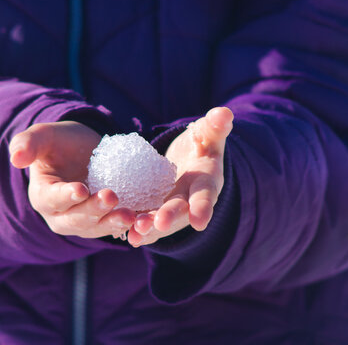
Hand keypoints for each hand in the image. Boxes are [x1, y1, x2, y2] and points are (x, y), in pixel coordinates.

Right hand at [9, 121, 134, 238]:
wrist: (86, 151)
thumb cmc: (61, 143)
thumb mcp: (45, 136)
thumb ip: (28, 143)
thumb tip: (16, 159)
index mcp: (43, 196)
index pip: (51, 199)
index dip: (65, 196)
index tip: (81, 189)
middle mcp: (61, 215)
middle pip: (76, 219)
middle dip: (93, 210)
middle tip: (112, 196)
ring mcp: (84, 222)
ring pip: (96, 227)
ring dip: (113, 223)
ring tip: (130, 215)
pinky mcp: (104, 222)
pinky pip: (115, 227)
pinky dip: (128, 226)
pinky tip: (142, 219)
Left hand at [127, 107, 233, 246]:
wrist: (188, 160)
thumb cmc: (201, 146)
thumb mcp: (208, 134)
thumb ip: (215, 127)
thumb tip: (224, 113)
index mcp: (206, 183)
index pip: (205, 195)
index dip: (203, 207)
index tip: (200, 221)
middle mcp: (189, 201)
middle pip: (180, 211)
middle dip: (170, 218)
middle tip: (159, 224)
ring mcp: (170, 208)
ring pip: (160, 222)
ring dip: (148, 229)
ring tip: (135, 235)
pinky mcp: (153, 209)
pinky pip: (144, 219)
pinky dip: (134, 227)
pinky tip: (123, 233)